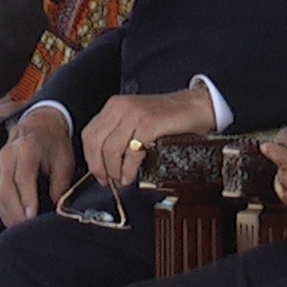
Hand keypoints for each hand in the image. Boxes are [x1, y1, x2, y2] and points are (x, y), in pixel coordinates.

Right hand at [0, 107, 75, 225]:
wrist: (38, 126)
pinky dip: (3, 210)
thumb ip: (60, 183)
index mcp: (27, 149)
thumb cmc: (53, 143)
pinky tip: (14, 219)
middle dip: (15, 213)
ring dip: (8, 214)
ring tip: (21, 230)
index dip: (26, 199)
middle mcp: (7, 156)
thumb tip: (57, 207)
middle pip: (6, 189)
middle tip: (26, 229)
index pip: (23, 178)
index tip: (31, 216)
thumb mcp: (64, 160)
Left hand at [83, 85, 215, 188]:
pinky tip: (131, 176)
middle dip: (99, 167)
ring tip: (122, 180)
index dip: (90, 158)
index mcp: (115, 105)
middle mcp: (122, 107)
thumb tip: (104, 163)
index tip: (98, 173)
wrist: (197, 105)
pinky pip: (131, 151)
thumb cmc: (170, 116)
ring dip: (113, 171)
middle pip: (95, 142)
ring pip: (110, 149)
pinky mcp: (150, 123)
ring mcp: (135, 114)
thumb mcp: (137, 119)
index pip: (89, 134)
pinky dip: (128, 168)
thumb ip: (119, 134)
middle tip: (107, 181)